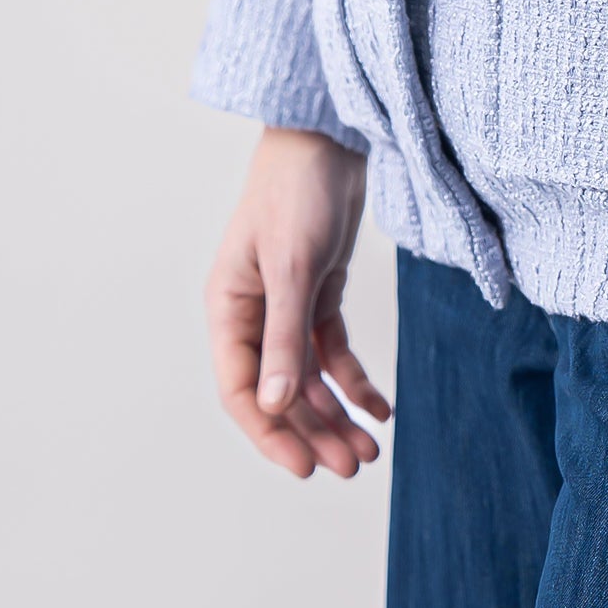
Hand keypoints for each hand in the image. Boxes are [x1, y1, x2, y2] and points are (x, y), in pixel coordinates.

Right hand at [205, 125, 392, 478]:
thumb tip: (277, 404)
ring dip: (335, 415)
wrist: (328, 139)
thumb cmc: (297, 192)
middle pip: (279, 392)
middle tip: (352, 467)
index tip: (305, 468)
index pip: (241, 390)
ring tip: (368, 450)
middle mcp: (253, 314)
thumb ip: (285, 337)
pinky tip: (379, 408)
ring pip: (308, 379)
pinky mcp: (318, 294)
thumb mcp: (293, 267)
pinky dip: (354, 382)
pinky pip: (332, 352)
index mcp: (228, 308)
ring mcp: (287, 306)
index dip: (271, 433)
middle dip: (313, 433)